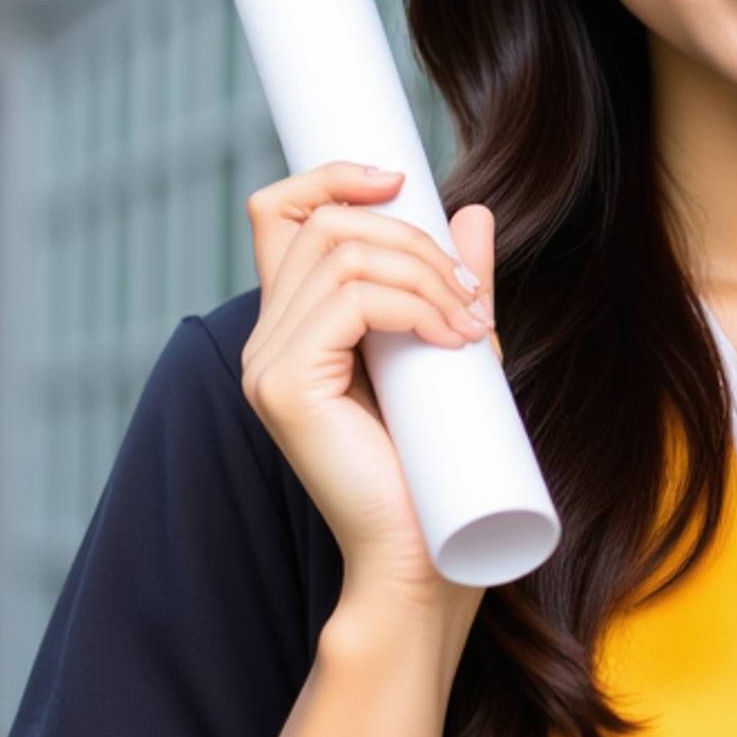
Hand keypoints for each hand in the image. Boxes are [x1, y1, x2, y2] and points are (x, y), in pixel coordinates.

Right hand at [240, 159, 498, 611]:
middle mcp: (265, 341)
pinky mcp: (285, 387)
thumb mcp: (450, 353)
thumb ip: (452, 287)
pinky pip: (350, 301)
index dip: (331, 176)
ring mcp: (267, 365)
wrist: (423, 560)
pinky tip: (450, 337)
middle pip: (325, 224)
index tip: (400, 182)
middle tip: (468, 296)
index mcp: (292, 328)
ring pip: (342, 254)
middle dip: (410, 238)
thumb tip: (472, 214)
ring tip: (469, 324)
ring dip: (423, 274)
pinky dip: (412, 303)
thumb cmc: (437, 469)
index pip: (278, 212)